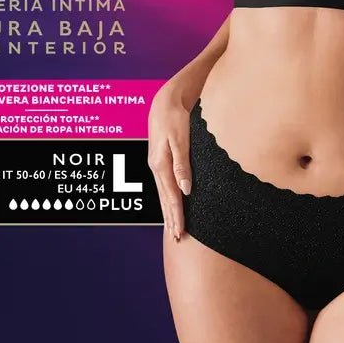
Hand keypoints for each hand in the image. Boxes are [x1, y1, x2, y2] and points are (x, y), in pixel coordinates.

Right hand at [147, 84, 191, 240]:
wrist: (165, 102)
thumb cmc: (175, 119)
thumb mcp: (180, 140)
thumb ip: (182, 165)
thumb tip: (187, 190)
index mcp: (160, 165)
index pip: (171, 197)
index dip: (177, 215)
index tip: (181, 232)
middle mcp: (156, 168)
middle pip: (165, 200)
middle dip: (171, 220)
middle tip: (177, 239)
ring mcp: (156, 165)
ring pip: (163, 195)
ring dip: (168, 213)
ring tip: (173, 229)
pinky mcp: (160, 162)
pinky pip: (164, 186)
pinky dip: (167, 200)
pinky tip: (170, 205)